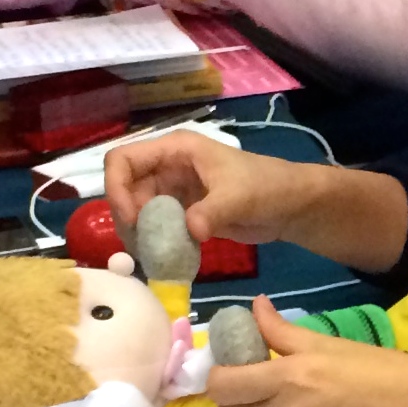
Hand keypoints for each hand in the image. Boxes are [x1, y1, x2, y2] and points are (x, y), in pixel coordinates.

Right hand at [105, 130, 322, 245]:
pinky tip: (167, 257)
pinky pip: (155, 226)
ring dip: (140, 233)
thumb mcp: (240, 197)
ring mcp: (173, 190)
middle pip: (124, 188)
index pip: (122, 160)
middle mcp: (167, 167)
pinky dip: (155, 241)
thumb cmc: (268, 187)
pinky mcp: (182, 212)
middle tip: (142, 245)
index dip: (116, 188)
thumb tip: (190, 230)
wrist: (291, 206)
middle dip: (127, 217)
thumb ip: (212, 212)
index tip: (132, 219)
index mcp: (176, 149)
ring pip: (137, 210)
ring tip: (154, 254)